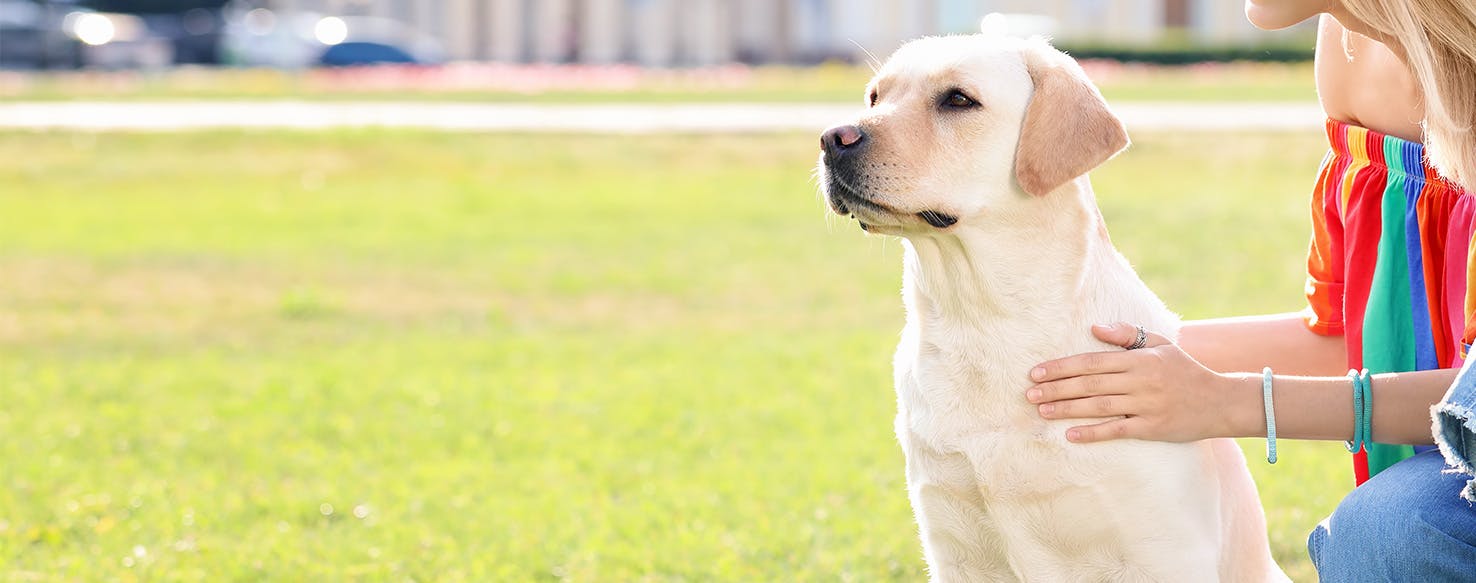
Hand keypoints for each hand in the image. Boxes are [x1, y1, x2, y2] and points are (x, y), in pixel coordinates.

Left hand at [1026, 322, 1251, 442]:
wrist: (1220, 401)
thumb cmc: (1185, 371)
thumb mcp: (1161, 345)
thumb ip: (1128, 335)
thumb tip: (1095, 327)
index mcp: (1139, 359)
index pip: (1092, 361)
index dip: (1062, 367)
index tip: (1037, 371)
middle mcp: (1141, 381)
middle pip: (1090, 384)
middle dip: (1057, 388)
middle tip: (1029, 393)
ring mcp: (1146, 405)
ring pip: (1099, 406)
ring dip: (1067, 408)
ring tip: (1042, 410)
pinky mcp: (1152, 428)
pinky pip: (1117, 430)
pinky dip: (1093, 432)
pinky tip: (1070, 434)